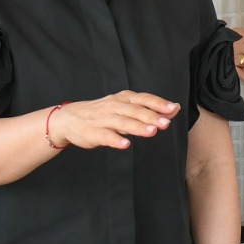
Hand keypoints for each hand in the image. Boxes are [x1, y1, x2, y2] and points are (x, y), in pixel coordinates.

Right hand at [47, 91, 177, 151]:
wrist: (69, 118)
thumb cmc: (102, 113)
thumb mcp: (124, 107)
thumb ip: (147, 109)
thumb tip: (174, 109)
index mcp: (123, 99)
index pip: (143, 99)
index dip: (158, 103)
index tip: (174, 109)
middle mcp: (114, 106)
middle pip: (135, 111)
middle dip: (151, 116)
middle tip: (166, 123)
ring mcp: (103, 119)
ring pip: (122, 122)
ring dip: (137, 127)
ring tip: (152, 132)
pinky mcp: (93, 133)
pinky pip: (106, 136)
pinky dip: (115, 140)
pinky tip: (125, 145)